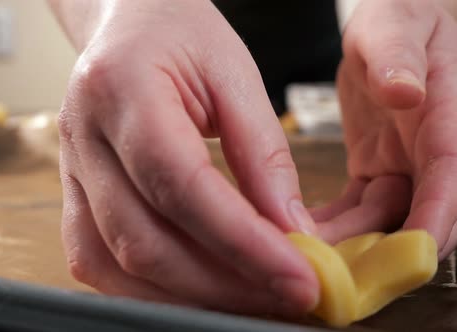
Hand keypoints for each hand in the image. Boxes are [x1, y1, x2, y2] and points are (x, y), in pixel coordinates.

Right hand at [57, 0, 317, 314]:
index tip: (298, 276)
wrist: (128, 22)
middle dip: (221, 283)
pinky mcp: (73, 193)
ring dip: (187, 295)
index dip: (240, 241)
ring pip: (114, 262)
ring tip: (250, 297)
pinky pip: (97, 260)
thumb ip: (262, 152)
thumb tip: (289, 229)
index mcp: (121, 89)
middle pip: (143, 239)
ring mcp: (71, 170)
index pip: (178, 184)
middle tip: (287, 296)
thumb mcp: (234, 72)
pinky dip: (149, 287)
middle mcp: (83, 137)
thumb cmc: (178, 33)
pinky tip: (197, 287)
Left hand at [315, 0, 456, 258]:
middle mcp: (432, 150)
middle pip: (419, 210)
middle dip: (385, 246)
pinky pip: (359, 208)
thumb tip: (406, 91)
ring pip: (384, 217)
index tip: (415, 252)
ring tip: (309, 256)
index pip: (450, 172)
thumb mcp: (394, 26)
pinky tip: (305, 233)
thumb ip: (398, 56)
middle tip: (343, 270)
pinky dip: (335, 224)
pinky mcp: (379, 171)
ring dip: (351, 240)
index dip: (437, 215)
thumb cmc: (399, 18)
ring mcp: (405, 165)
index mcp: (447, 116)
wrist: (390, 31)